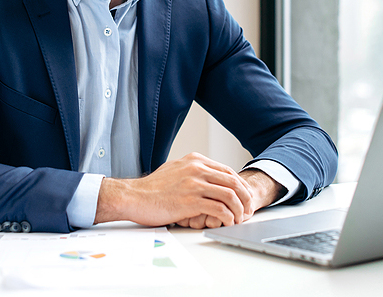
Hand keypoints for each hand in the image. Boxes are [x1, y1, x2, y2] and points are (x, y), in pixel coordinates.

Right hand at [94, 152, 254, 227]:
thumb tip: (207, 177)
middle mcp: (197, 168)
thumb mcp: (174, 170)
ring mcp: (194, 184)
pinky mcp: (191, 201)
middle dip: (245, 197)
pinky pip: (219, 209)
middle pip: (233, 181)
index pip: (227, 170)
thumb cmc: (152, 188)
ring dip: (239, 209)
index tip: (245, 197)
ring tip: (239, 219)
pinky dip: (228, 217)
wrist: (134, 197)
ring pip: (230, 195)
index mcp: (194, 160)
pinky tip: (227, 222)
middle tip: (248, 209)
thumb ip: (192, 170)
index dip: (240, 185)